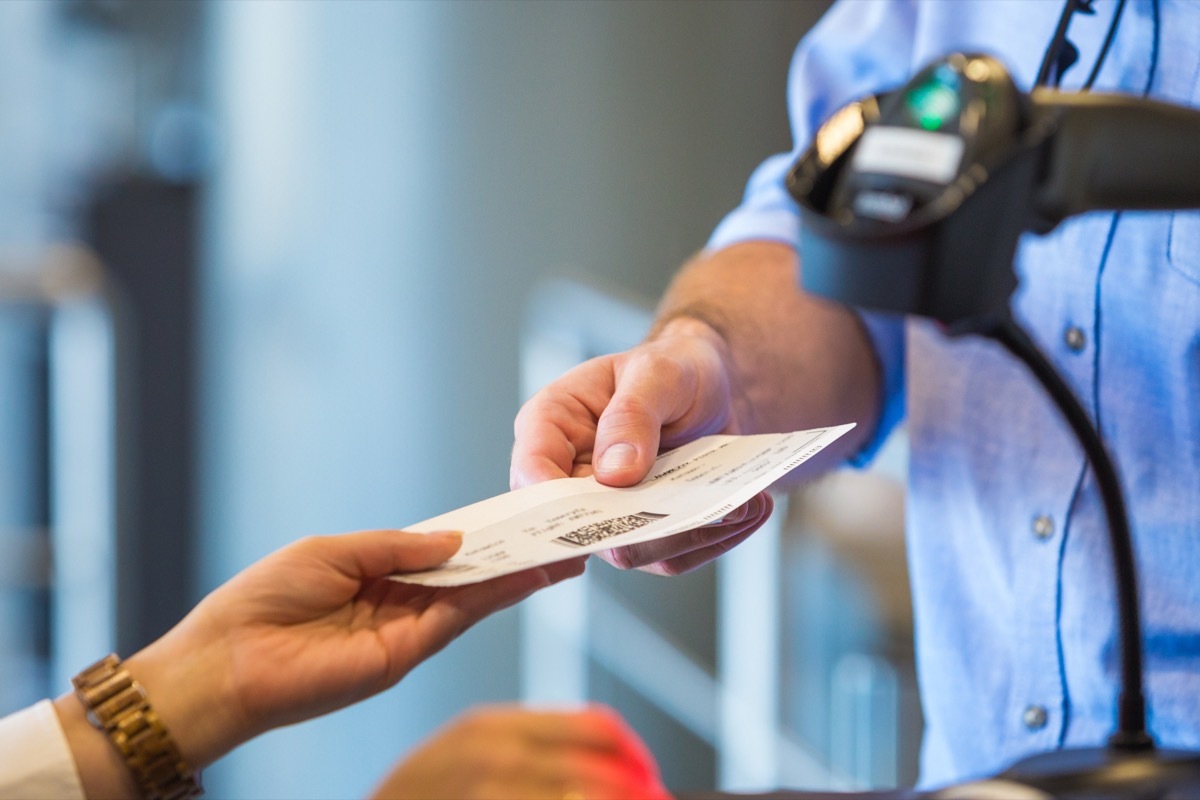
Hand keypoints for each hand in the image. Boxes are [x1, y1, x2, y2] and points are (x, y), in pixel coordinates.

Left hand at [123, 530, 584, 768]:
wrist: (228, 662)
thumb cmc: (264, 600)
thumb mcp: (333, 551)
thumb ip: (397, 546)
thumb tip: (455, 539)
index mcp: (373, 574)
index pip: (438, 553)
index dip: (477, 535)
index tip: (515, 516)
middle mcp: (395, 603)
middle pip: (465, 575)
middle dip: (510, 555)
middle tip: (556, 533)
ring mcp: (404, 631)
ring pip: (473, 597)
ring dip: (516, 574)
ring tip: (560, 550)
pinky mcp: (405, 654)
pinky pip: (458, 618)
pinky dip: (495, 596)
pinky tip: (525, 574)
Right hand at [370, 704, 671, 799]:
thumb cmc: (419, 796)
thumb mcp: (470, 753)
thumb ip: (530, 748)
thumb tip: (603, 763)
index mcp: (492, 725)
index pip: (591, 726)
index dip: (631, 751)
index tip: (649, 772)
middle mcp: (492, 756)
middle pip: (591, 771)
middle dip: (633, 790)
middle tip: (656, 798)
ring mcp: (485, 791)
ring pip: (576, 796)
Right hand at [511, 315, 771, 574]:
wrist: (716, 390)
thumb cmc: (675, 368)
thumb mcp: (658, 372)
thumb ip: (632, 415)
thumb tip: (615, 473)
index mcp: (551, 425)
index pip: (531, 469)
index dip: (553, 496)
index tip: (606, 495)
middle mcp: (569, 477)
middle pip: (580, 525)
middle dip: (644, 525)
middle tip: (700, 510)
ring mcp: (607, 512)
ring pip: (632, 551)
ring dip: (691, 534)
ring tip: (743, 503)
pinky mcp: (644, 534)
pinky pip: (671, 557)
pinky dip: (714, 538)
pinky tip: (748, 509)